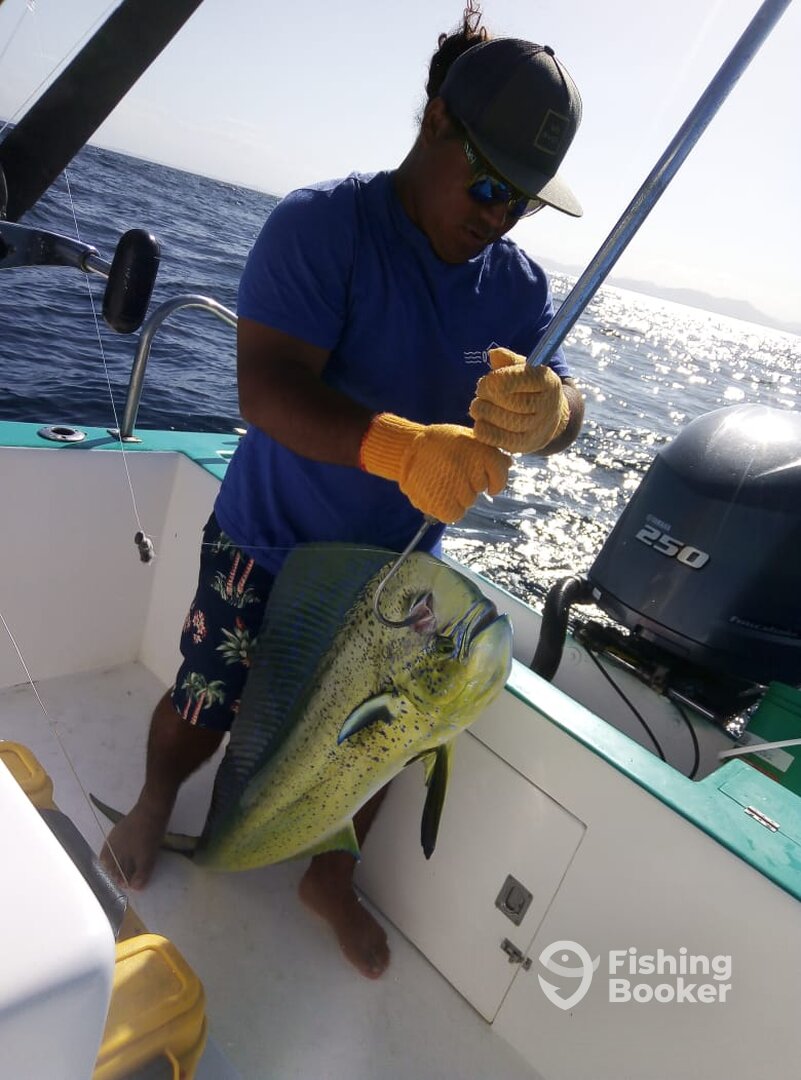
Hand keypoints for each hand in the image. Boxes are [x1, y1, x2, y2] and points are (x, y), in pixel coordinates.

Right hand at [360, 413, 509, 523]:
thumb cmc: (440, 443)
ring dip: (457, 496)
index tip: (484, 478)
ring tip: (441, 482)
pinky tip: (438, 495)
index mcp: (480, 452)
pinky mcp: (440, 503)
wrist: (406, 449)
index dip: (494, 479)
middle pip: (480, 489)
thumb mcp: (468, 440)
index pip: (500, 475)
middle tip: (451, 472)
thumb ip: (489, 454)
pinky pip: (453, 514)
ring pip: (467, 502)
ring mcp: (455, 488)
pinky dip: (448, 508)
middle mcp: (470, 470)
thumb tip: (508, 465)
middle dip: (469, 483)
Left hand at [470, 347, 568, 452]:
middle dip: (486, 393)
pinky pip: (496, 437)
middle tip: (481, 393)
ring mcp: (537, 428)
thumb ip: (508, 360)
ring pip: (499, 418)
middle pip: (506, 399)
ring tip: (479, 406)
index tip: (489, 381)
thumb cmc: (530, 388)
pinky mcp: (524, 445)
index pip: (515, 379)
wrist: (548, 419)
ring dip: (481, 410)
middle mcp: (546, 406)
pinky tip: (481, 422)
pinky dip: (482, 429)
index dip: (494, 379)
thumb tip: (494, 354)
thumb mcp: (524, 369)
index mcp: (548, 382)